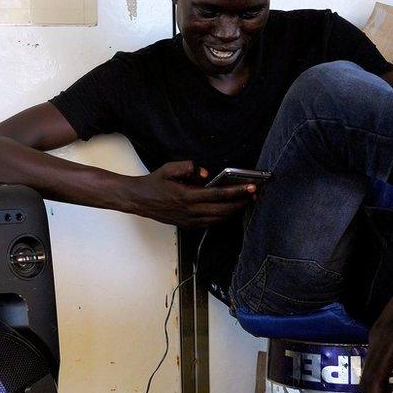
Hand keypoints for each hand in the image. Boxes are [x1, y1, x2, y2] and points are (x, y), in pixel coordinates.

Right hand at [127, 160, 256, 226]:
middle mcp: (190, 211)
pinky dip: (223, 218)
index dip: (237, 191)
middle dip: (241, 203)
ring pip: (218, 219)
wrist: (138, 199)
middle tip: (254, 195)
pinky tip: (229, 211)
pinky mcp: (188, 225)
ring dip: (234, 211)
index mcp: (187, 196)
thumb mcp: (169, 169)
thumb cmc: (154, 183)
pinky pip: (210, 223)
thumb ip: (188, 167)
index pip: (218, 194)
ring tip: (246, 202)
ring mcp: (189, 220)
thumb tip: (205, 173)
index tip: (251, 187)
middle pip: (223, 210)